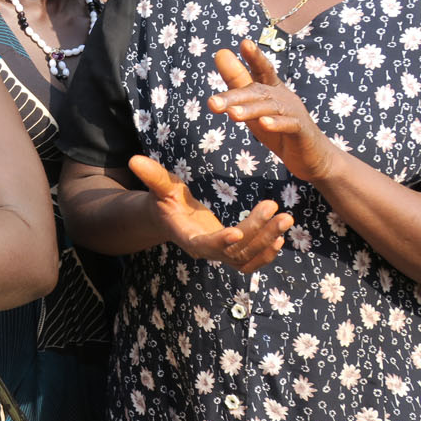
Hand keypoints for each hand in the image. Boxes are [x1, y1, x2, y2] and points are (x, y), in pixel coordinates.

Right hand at [129, 155, 291, 272]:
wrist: (168, 217)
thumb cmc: (164, 199)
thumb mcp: (160, 186)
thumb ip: (152, 175)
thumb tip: (134, 159)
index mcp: (187, 237)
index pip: (204, 245)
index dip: (220, 242)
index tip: (236, 231)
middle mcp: (204, 251)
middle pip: (235, 252)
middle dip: (259, 234)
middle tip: (281, 214)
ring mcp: (219, 255)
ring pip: (247, 258)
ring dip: (269, 241)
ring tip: (286, 218)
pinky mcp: (230, 254)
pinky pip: (251, 262)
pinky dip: (267, 252)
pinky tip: (281, 235)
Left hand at [208, 40, 340, 182]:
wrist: (311, 157)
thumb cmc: (278, 128)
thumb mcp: (254, 105)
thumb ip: (237, 82)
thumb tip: (220, 52)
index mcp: (272, 89)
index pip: (262, 69)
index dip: (255, 57)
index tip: (245, 43)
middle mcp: (284, 97)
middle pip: (258, 92)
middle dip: (235, 96)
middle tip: (212, 103)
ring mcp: (295, 113)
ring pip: (271, 108)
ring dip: (251, 110)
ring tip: (232, 115)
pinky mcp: (302, 131)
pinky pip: (290, 125)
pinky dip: (277, 124)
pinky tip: (264, 125)